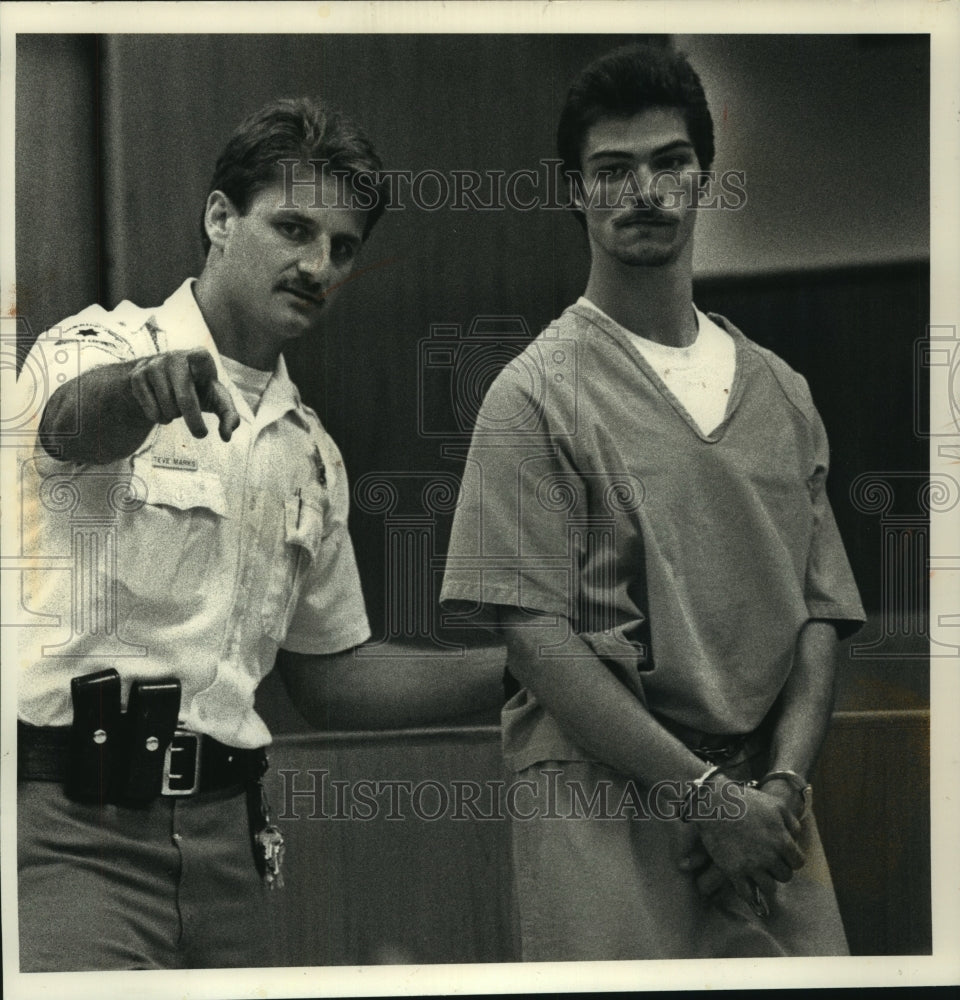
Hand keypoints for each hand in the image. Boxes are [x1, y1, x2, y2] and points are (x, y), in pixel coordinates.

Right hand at [129, 348, 240, 440]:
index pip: (203, 364)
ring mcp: (154, 365)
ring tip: (177, 409)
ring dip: (174, 417)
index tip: (203, 393)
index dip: (200, 386)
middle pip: (185, 399)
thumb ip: (229, 416)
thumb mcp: (217, 399)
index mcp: (199, 356)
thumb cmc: (200, 390)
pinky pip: (150, 409)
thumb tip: (226, 436)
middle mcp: (175, 356)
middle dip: (194, 422)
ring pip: (167, 406)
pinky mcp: (137, 376)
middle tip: (200, 434)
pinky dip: (158, 418)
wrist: (165, 380)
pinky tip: (163, 409)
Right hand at [692, 780, 804, 907]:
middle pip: (785, 876)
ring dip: (765, 882)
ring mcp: (752, 865)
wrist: (714, 802)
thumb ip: (792, 823)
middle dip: (778, 870)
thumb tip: (796, 838)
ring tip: (758, 875)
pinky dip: (749, 894)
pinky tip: (746, 885)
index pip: (798, 862)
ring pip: (769, 888)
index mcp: (782, 840)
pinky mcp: (734, 871)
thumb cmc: (746, 801)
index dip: (790, 859)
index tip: (781, 856)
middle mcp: (770, 856)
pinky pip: (747, 894)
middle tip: (767, 862)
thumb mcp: (776, 805)